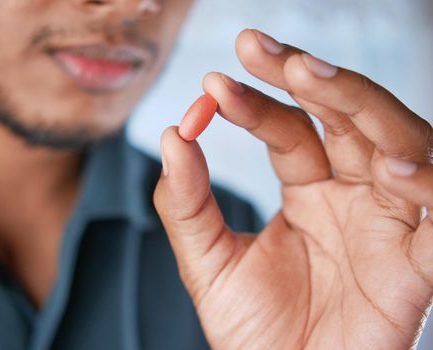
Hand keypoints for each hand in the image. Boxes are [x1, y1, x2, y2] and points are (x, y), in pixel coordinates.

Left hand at [153, 29, 432, 348]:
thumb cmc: (253, 332)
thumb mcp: (208, 261)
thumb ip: (187, 202)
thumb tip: (174, 134)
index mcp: (309, 192)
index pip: (289, 129)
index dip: (256, 104)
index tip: (214, 85)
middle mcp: (353, 197)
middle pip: (346, 118)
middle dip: (311, 79)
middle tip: (263, 49)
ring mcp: (388, 225)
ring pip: (398, 144)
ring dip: (364, 108)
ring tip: (312, 78)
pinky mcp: (417, 267)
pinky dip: (428, 187)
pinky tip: (392, 164)